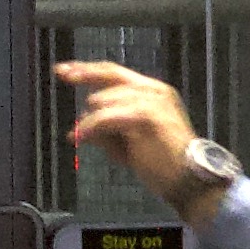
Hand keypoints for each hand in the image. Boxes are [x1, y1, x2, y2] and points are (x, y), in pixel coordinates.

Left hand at [58, 60, 212, 205]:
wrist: (187, 179)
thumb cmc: (162, 163)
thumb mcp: (128, 142)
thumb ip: (106, 128)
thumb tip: (82, 122)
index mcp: (153, 92)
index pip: (116, 73)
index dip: (90, 69)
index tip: (67, 69)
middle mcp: (154, 91)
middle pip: (110, 73)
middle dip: (83, 73)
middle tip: (62, 74)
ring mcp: (151, 101)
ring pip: (103, 100)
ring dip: (88, 121)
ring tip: (82, 137)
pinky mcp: (145, 116)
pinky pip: (106, 118)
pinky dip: (89, 128)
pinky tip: (79, 137)